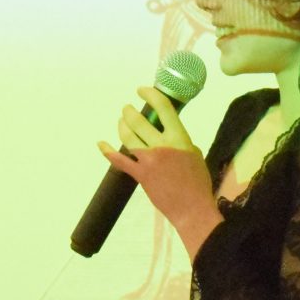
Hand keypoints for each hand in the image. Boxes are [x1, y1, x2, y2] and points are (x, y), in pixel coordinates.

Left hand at [98, 88, 221, 255]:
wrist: (192, 208)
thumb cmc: (198, 181)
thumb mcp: (194, 153)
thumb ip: (180, 140)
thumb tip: (169, 133)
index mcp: (179, 137)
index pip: (163, 108)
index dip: (150, 94)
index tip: (142, 91)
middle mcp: (161, 145)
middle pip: (138, 120)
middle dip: (129, 111)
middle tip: (127, 109)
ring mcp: (148, 160)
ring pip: (127, 136)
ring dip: (121, 125)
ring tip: (121, 121)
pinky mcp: (139, 175)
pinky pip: (119, 160)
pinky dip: (107, 150)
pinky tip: (101, 143)